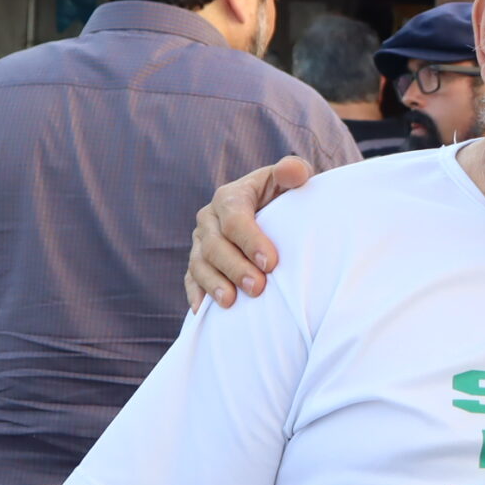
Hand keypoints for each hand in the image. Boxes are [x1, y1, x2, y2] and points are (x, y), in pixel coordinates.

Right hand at [185, 156, 310, 309]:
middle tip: (258, 288)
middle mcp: (209, 219)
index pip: (235, 219)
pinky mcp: (198, 264)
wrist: (272, 213)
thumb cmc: (284, 197)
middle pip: (215, 245)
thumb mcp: (290, 180)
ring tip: (230, 303)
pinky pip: (191, 280)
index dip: (251, 241)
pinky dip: (196, 295)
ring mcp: (200, 243)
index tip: (271, 263)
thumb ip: (293, 171)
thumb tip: (293, 171)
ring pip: (199, 264)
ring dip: (214, 284)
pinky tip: (204, 313)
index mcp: (230, 197)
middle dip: (235, 267)